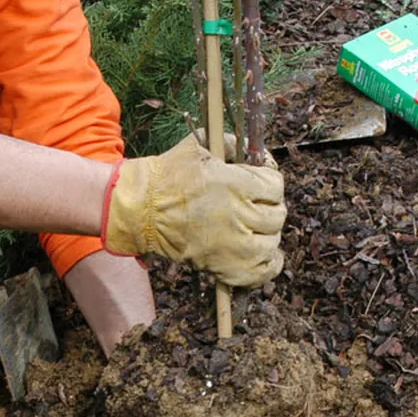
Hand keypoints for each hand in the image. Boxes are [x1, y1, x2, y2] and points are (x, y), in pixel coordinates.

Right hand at [102, 133, 285, 286]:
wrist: (140, 210)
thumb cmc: (166, 176)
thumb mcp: (198, 147)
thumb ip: (227, 144)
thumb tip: (248, 149)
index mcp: (236, 184)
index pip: (276, 186)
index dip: (270, 184)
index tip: (261, 186)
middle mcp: (240, 215)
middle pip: (277, 215)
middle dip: (269, 208)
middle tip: (255, 208)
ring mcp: (235, 245)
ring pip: (272, 242)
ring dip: (266, 235)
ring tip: (253, 231)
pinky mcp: (226, 267)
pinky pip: (263, 271)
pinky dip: (267, 265)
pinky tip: (259, 255)